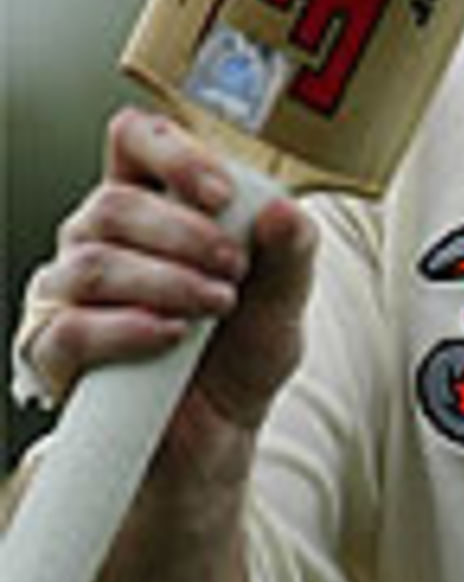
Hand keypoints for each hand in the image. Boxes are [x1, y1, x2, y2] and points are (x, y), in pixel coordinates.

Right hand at [17, 108, 315, 451]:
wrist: (214, 441)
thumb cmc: (238, 356)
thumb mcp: (284, 303)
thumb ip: (292, 254)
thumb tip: (284, 210)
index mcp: (150, 204)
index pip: (134, 140)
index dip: (171, 153)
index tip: (221, 193)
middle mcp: (99, 239)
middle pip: (113, 203)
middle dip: (183, 233)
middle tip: (234, 269)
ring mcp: (68, 294)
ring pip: (93, 263)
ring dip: (164, 281)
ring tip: (214, 306)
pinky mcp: (52, 351)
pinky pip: (71, 328)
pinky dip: (126, 330)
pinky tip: (168, 337)